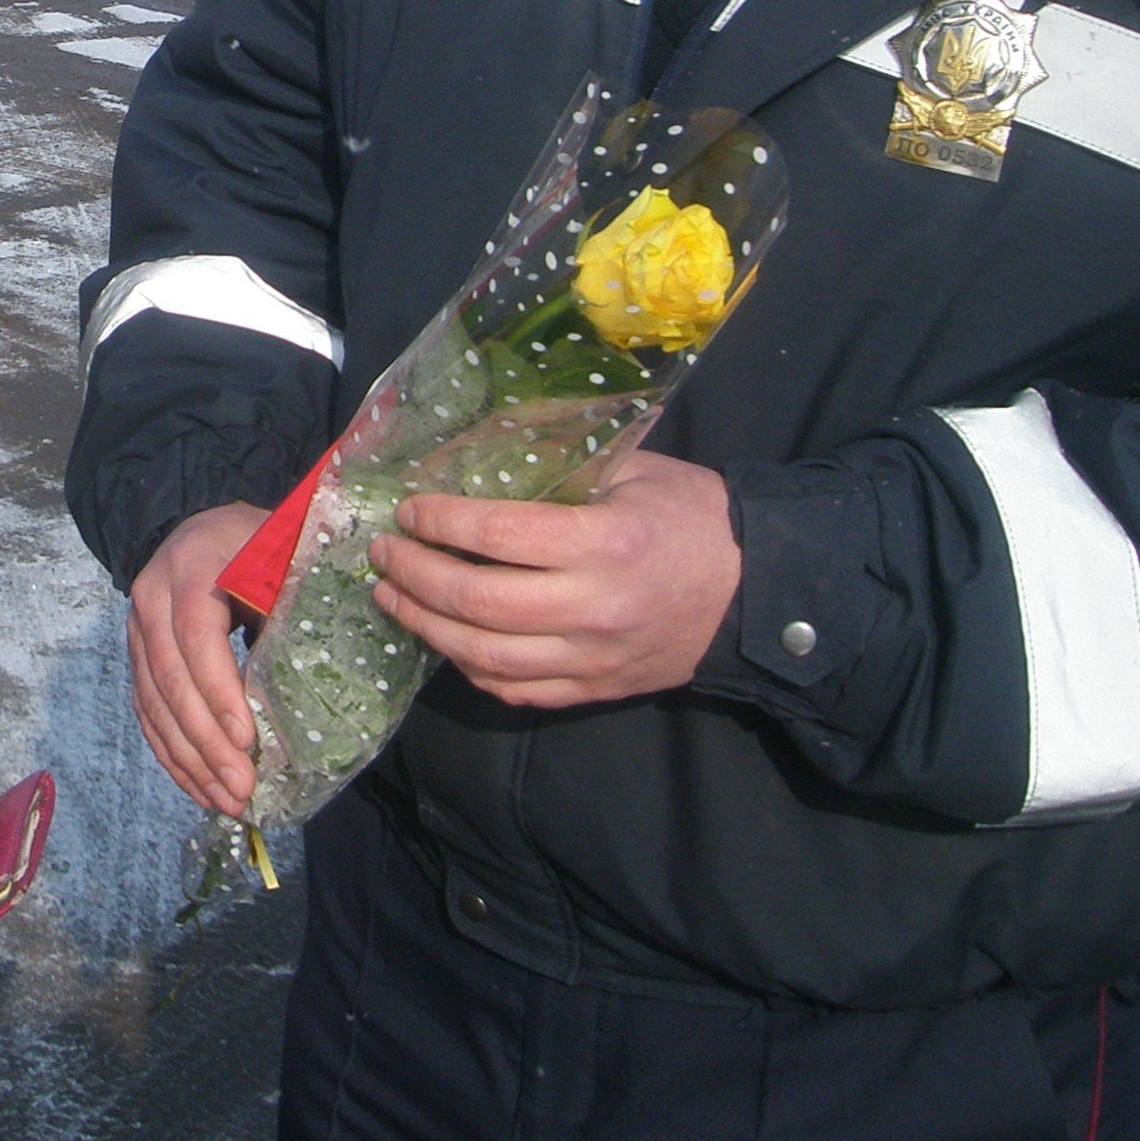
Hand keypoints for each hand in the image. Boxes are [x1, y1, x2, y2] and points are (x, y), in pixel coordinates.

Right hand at [126, 501, 268, 817]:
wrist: (205, 529)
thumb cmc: (260, 545)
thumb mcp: (283, 559)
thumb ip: (289, 609)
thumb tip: (307, 684)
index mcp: (192, 565)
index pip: (196, 633)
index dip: (218, 689)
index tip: (247, 739)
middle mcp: (151, 597)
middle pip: (169, 677)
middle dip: (206, 741)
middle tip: (242, 789)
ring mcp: (137, 629)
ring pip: (152, 703)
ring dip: (189, 759)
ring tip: (227, 801)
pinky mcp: (137, 657)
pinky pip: (146, 712)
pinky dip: (171, 754)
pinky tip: (199, 786)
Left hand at [371, 449, 738, 709]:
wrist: (755, 594)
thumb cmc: (693, 519)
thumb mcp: (633, 469)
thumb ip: (561, 463)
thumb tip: (479, 450)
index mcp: (602, 543)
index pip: (496, 533)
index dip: (440, 521)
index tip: (409, 510)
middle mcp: (591, 607)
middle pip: (475, 600)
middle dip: (414, 575)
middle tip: (384, 554)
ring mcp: (590, 657)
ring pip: (483, 654)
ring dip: (424, 625)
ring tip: (391, 597)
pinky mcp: (593, 690)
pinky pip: (513, 689)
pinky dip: (467, 666)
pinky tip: (442, 639)